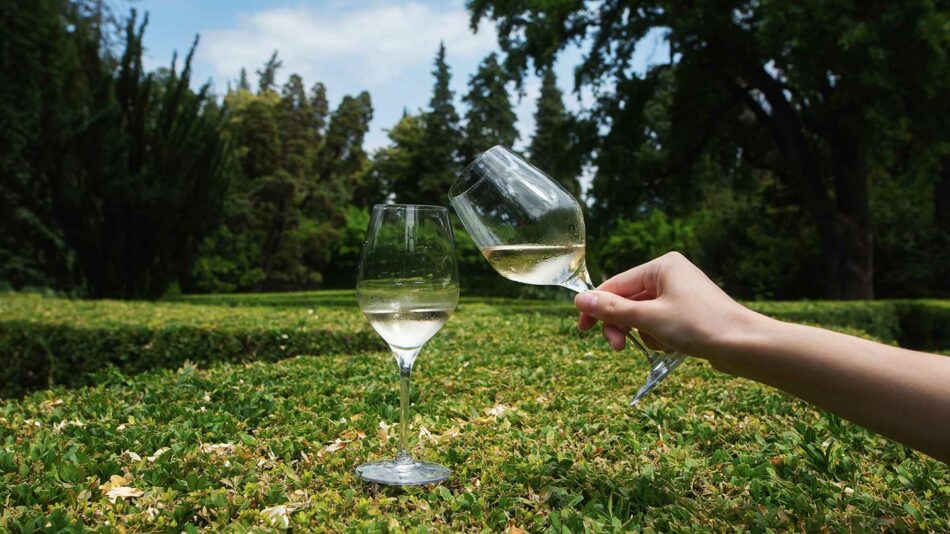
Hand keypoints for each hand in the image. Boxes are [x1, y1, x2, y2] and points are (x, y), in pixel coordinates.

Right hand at [575, 252, 758, 360]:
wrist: (745, 345)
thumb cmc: (700, 325)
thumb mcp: (649, 318)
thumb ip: (612, 310)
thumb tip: (580, 299)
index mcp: (661, 266)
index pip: (616, 285)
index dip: (597, 307)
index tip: (583, 330)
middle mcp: (670, 274)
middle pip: (628, 300)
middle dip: (622, 325)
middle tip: (618, 348)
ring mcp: (680, 293)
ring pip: (643, 315)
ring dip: (644, 333)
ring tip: (661, 344)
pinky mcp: (688, 311)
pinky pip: (659, 322)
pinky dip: (659, 336)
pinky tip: (673, 346)